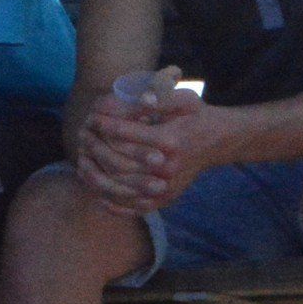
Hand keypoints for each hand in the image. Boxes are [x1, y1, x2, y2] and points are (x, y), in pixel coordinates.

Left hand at [78, 79, 236, 214]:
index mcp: (171, 141)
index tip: (92, 116)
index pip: (125, 133)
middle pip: (118, 161)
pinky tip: (96, 190)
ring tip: (82, 161)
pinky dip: (110, 201)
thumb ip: (161, 96)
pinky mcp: (165, 200)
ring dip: (96, 175)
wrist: (220, 141)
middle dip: (95, 148)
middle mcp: (168, 167)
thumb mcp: (185, 98)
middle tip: (83, 136)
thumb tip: (140, 98)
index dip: (104, 123)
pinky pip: (131, 207)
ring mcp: (166, 187)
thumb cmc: (198, 116)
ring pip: (119, 187)